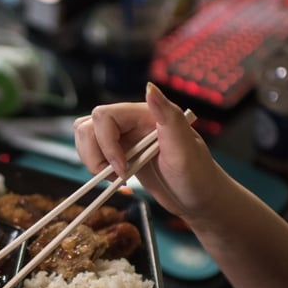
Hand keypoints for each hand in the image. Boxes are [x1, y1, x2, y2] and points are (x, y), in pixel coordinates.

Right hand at [73, 82, 221, 221]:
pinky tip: (116, 179)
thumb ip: (167, 116)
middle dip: (94, 153)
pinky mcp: (121, 155)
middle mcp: (132, 123)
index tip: (123, 167)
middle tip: (115, 174)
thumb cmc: (199, 176)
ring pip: (87, 137)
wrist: (201, 200)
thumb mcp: (186, 148)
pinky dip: (96, 166)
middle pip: (89, 125)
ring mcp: (125, 139)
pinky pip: (94, 152)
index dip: (106, 143)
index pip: (105, 116)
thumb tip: (150, 87)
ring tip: (114, 177)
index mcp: (146, 114)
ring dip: (91, 159)